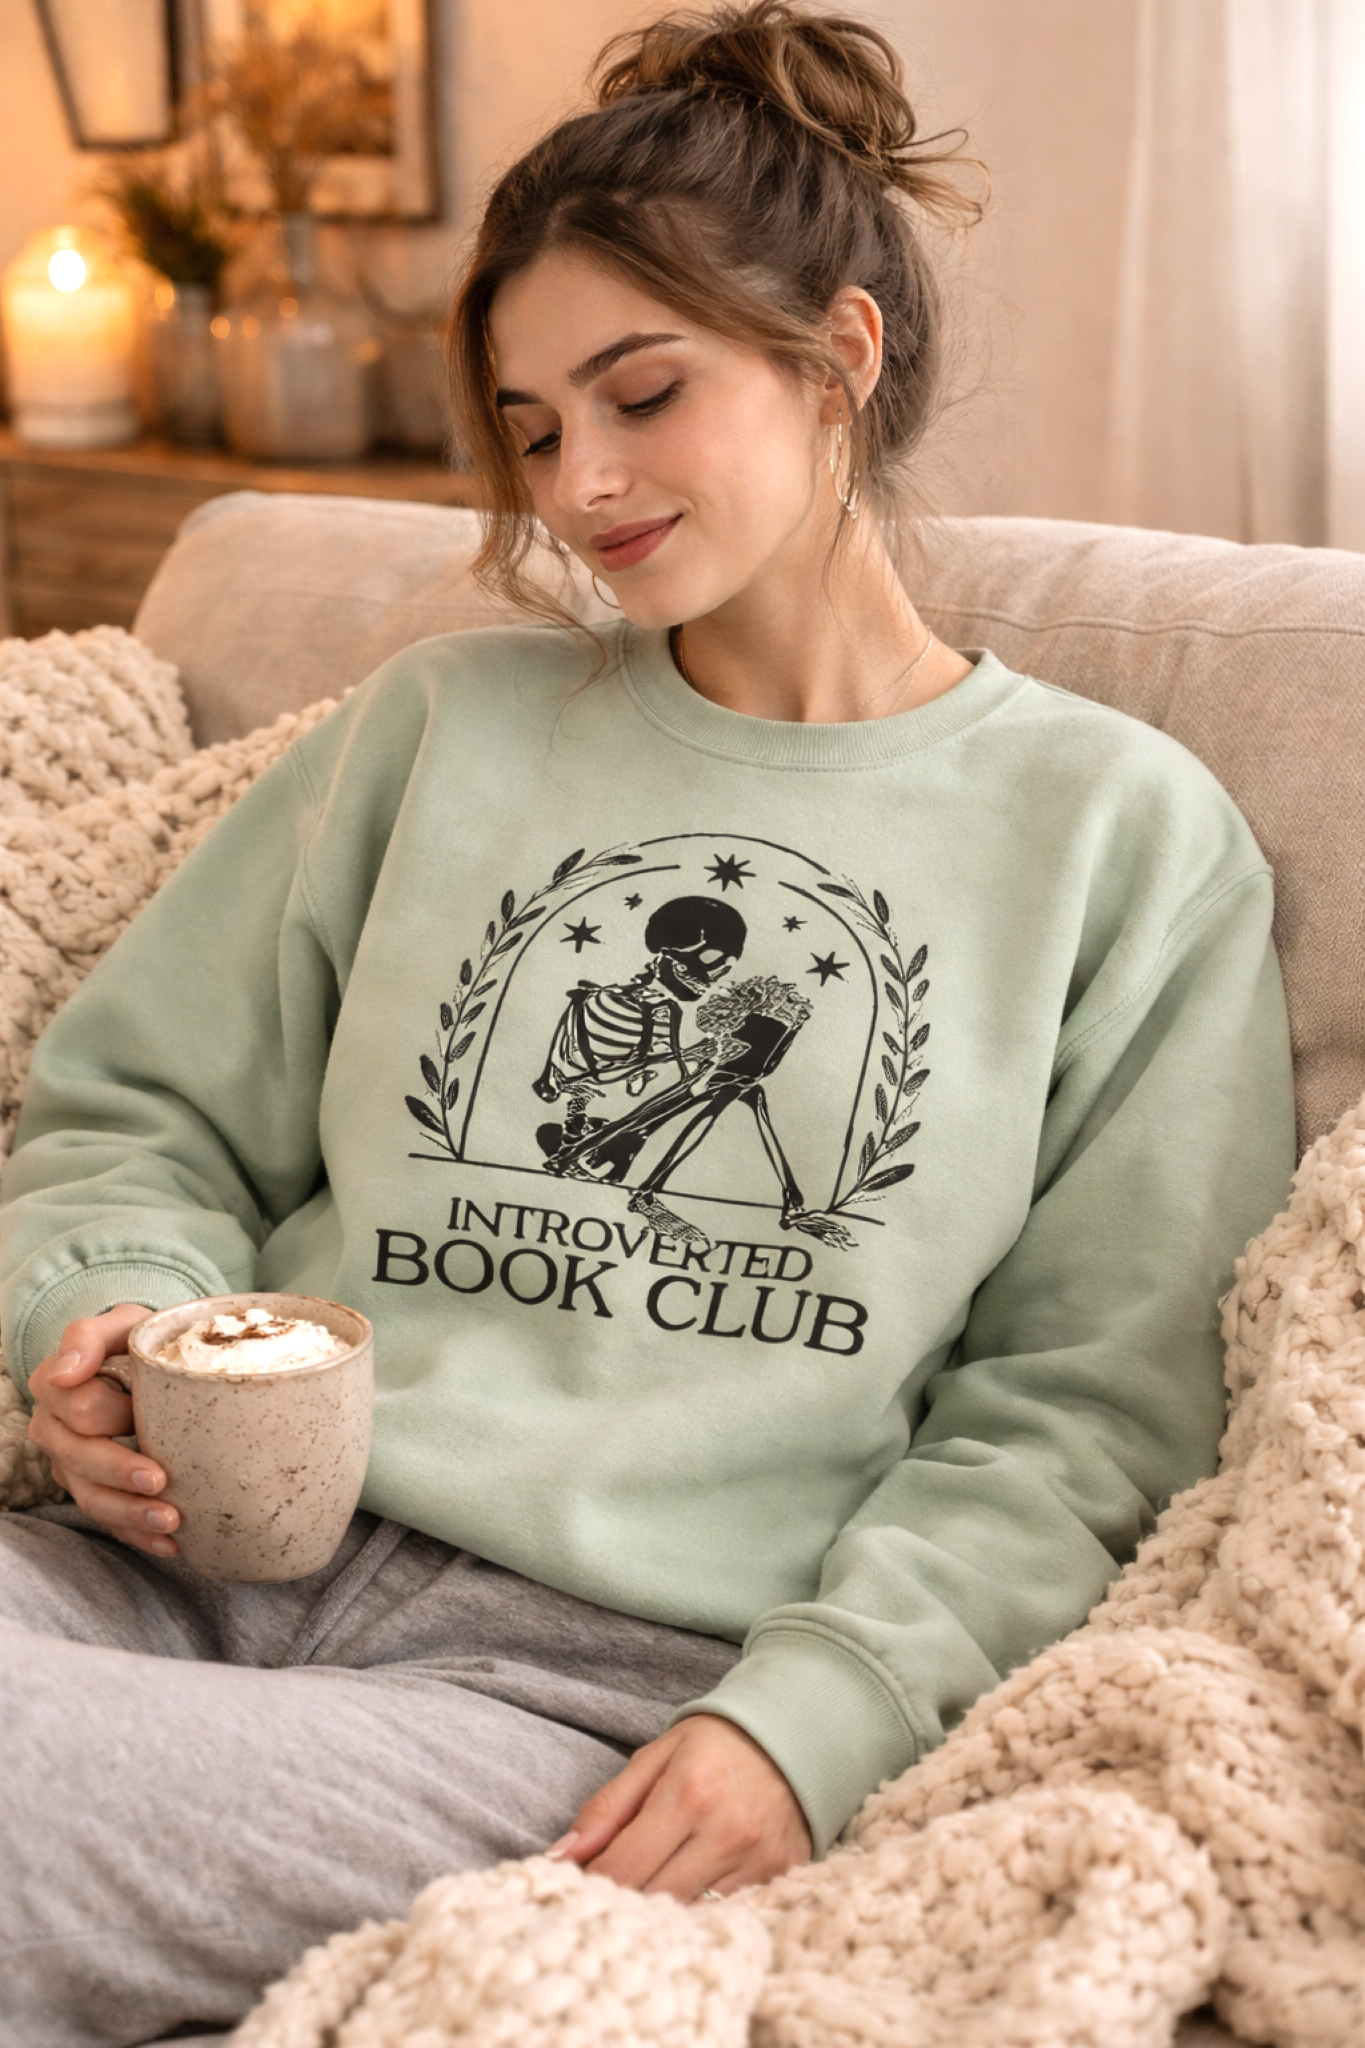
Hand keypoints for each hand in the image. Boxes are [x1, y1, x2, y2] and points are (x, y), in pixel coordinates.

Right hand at [27, 1305, 179, 1556]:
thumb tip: (64, 1372)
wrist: (148, 1362)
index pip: (79, 1408)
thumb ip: (88, 1337)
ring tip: (171, 1523)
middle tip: (160, 1482)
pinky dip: (139, 1535)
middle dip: (119, 1474)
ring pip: (92, 1498)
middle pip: (81, 1460)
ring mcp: (73, 1466)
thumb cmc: (134, 1341)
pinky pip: (110, 1521)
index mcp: (56, 1388)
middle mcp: (56, 1431)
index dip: (112, 1413)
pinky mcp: (95, 1489)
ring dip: (130, 1515)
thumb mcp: (119, 1323)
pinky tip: (171, 1545)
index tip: (139, 1414)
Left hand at [548, 1712, 810, 1899]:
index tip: (577, 1885)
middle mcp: (725, 1831)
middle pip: (652, 1899)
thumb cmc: (715, 1744)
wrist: (795, 1736)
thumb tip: (562, 1856)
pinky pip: (723, 1915)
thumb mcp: (655, 1757)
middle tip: (605, 1896)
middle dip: (621, 1904)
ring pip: (687, 1916)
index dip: (591, 1884)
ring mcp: (756, 1859)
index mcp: (687, 1793)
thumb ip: (607, 1808)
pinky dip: (698, 1912)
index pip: (622, 1868)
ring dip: (658, 1914)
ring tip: (645, 1895)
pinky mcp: (779, 1876)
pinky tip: (686, 1895)